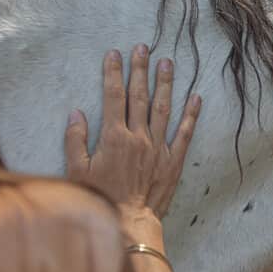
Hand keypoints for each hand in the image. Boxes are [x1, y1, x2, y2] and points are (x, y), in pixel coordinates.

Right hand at [65, 45, 200, 223]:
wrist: (129, 223)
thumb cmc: (100, 199)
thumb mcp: (78, 170)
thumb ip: (76, 140)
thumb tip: (77, 114)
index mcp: (114, 137)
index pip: (113, 95)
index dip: (114, 72)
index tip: (115, 54)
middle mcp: (138, 137)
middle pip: (139, 95)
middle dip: (140, 69)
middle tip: (144, 47)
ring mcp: (158, 147)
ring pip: (163, 108)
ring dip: (166, 83)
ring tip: (168, 63)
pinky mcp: (173, 161)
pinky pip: (185, 133)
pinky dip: (191, 114)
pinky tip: (197, 97)